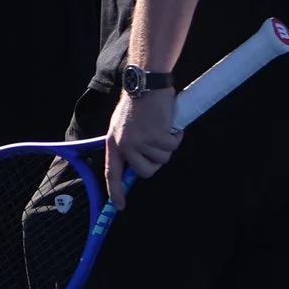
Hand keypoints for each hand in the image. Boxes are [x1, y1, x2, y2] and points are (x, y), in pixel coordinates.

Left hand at [103, 86, 181, 206]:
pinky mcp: (156, 136)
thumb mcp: (124, 126)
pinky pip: (172, 146)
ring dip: (167, 144)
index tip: (119, 205)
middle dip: (156, 160)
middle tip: (158, 142)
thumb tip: (134, 164)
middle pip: (145, 171)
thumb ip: (127, 144)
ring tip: (160, 126)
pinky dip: (176, 135)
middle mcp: (125, 144)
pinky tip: (169, 122)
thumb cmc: (138, 103)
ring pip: (162, 158)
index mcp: (114, 142)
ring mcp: (140, 141)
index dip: (116, 191)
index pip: (112, 173)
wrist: (147, 83)